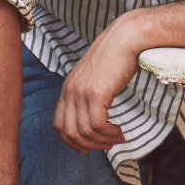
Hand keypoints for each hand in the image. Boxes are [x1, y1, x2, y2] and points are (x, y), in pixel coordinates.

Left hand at [55, 17, 142, 151]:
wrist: (126, 38)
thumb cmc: (116, 57)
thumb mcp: (95, 78)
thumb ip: (89, 96)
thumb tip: (95, 118)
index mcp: (68, 88)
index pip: (58, 125)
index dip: (71, 141)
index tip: (88, 147)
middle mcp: (70, 91)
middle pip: (69, 133)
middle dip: (89, 145)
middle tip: (107, 145)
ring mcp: (81, 92)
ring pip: (84, 132)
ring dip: (102, 141)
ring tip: (118, 137)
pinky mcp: (96, 93)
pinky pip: (97, 125)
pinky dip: (108, 133)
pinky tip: (119, 131)